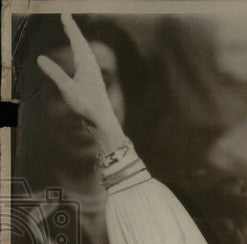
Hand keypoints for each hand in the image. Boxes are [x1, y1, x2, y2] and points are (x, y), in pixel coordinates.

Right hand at [37, 13, 125, 153]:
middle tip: (66, 17)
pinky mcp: (92, 82)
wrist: (103, 122)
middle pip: (82, 44)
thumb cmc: (87, 106)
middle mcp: (91, 67)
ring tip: (70, 32)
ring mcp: (93, 75)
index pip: (77, 41)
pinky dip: (79, 53)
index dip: (71, 27)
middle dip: (73, 30)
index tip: (65, 14)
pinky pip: (85, 61)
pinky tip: (79, 57)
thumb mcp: (68, 89)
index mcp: (87, 65)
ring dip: (77, 40)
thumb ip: (55, 73)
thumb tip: (41, 58)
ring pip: (84, 52)